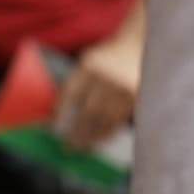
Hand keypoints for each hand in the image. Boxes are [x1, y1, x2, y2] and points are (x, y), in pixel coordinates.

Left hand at [51, 30, 140, 149]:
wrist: (139, 45)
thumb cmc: (107, 58)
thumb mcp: (90, 61)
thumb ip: (77, 82)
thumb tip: (57, 114)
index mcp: (90, 64)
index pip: (71, 92)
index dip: (62, 112)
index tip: (54, 128)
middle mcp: (107, 75)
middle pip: (89, 110)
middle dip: (77, 131)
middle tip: (67, 146)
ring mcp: (123, 87)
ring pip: (104, 119)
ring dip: (92, 137)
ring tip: (81, 148)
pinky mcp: (136, 96)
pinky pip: (118, 120)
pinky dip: (107, 134)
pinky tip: (98, 141)